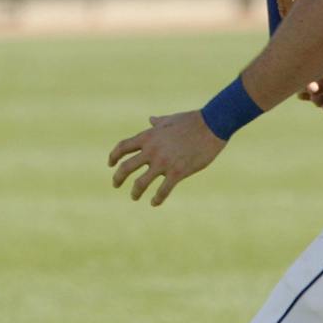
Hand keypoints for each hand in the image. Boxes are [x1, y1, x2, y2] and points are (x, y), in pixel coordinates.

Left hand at [108, 111, 224, 206]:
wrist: (212, 125)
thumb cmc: (192, 121)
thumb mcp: (170, 120)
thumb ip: (157, 123)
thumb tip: (151, 119)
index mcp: (148, 136)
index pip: (122, 147)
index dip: (113, 156)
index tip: (110, 164)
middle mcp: (151, 150)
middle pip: (125, 167)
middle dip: (117, 178)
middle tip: (115, 184)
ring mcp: (163, 162)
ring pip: (141, 183)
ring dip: (135, 192)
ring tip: (134, 197)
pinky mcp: (177, 172)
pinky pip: (162, 190)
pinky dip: (157, 199)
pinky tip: (154, 203)